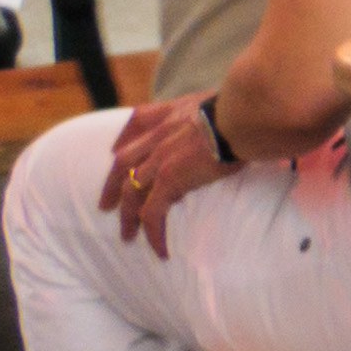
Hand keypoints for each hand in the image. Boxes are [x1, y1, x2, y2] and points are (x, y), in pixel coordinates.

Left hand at [97, 98, 240, 257]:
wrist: (243, 114)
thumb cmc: (244, 107)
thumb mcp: (218, 101)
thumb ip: (211, 114)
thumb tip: (229, 124)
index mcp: (170, 113)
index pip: (136, 123)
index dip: (123, 141)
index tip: (116, 153)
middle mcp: (158, 135)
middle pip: (123, 163)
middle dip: (112, 186)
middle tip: (107, 205)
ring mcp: (160, 158)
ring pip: (131, 193)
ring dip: (127, 217)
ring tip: (128, 236)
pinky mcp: (169, 179)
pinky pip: (152, 212)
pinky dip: (153, 232)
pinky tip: (160, 249)